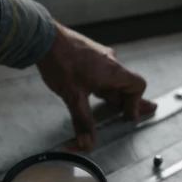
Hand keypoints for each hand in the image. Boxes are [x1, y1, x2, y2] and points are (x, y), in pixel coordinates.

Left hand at [38, 22, 156, 150]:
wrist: (43, 38)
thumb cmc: (62, 62)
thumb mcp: (73, 96)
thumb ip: (82, 121)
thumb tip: (88, 143)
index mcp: (113, 71)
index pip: (138, 85)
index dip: (137, 102)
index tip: (128, 116)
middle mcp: (109, 62)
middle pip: (125, 84)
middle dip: (126, 101)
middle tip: (129, 114)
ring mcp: (98, 56)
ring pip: (110, 79)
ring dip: (112, 94)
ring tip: (110, 106)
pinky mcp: (86, 54)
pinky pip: (99, 72)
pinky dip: (100, 85)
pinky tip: (90, 91)